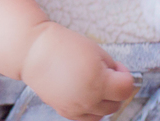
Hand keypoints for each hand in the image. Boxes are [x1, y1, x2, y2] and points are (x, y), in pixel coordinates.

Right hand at [21, 22, 136, 120]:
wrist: (33, 51)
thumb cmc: (60, 45)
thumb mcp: (94, 49)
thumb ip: (110, 66)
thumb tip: (117, 77)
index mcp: (98, 80)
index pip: (126, 88)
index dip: (125, 75)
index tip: (119, 69)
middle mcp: (88, 98)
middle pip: (117, 103)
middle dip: (116, 88)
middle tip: (107, 73)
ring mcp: (76, 108)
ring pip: (103, 113)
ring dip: (105, 100)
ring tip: (95, 83)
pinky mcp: (65, 112)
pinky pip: (87, 118)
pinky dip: (91, 108)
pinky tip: (86, 93)